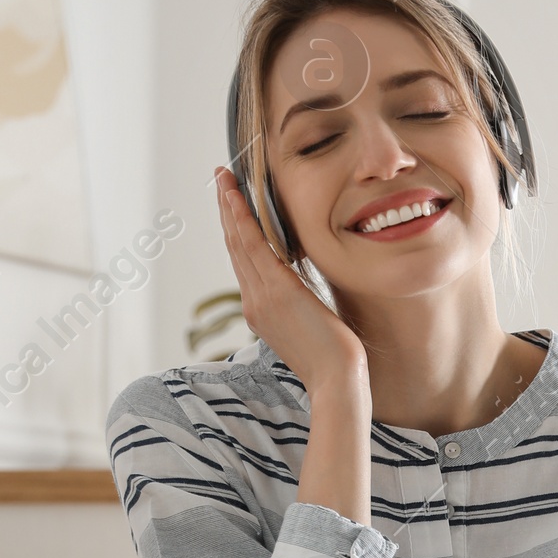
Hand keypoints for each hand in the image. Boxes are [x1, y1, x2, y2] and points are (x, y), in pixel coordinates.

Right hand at [214, 166, 367, 403]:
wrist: (337, 380)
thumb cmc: (333, 359)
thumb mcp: (310, 327)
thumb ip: (300, 306)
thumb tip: (305, 295)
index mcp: (260, 311)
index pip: (244, 263)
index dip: (235, 231)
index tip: (231, 205)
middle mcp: (253, 302)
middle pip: (235, 247)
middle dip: (226, 211)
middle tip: (221, 179)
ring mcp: (261, 297)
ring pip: (239, 242)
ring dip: (229, 206)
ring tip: (223, 177)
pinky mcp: (277, 291)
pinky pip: (254, 247)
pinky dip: (242, 219)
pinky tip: (235, 197)